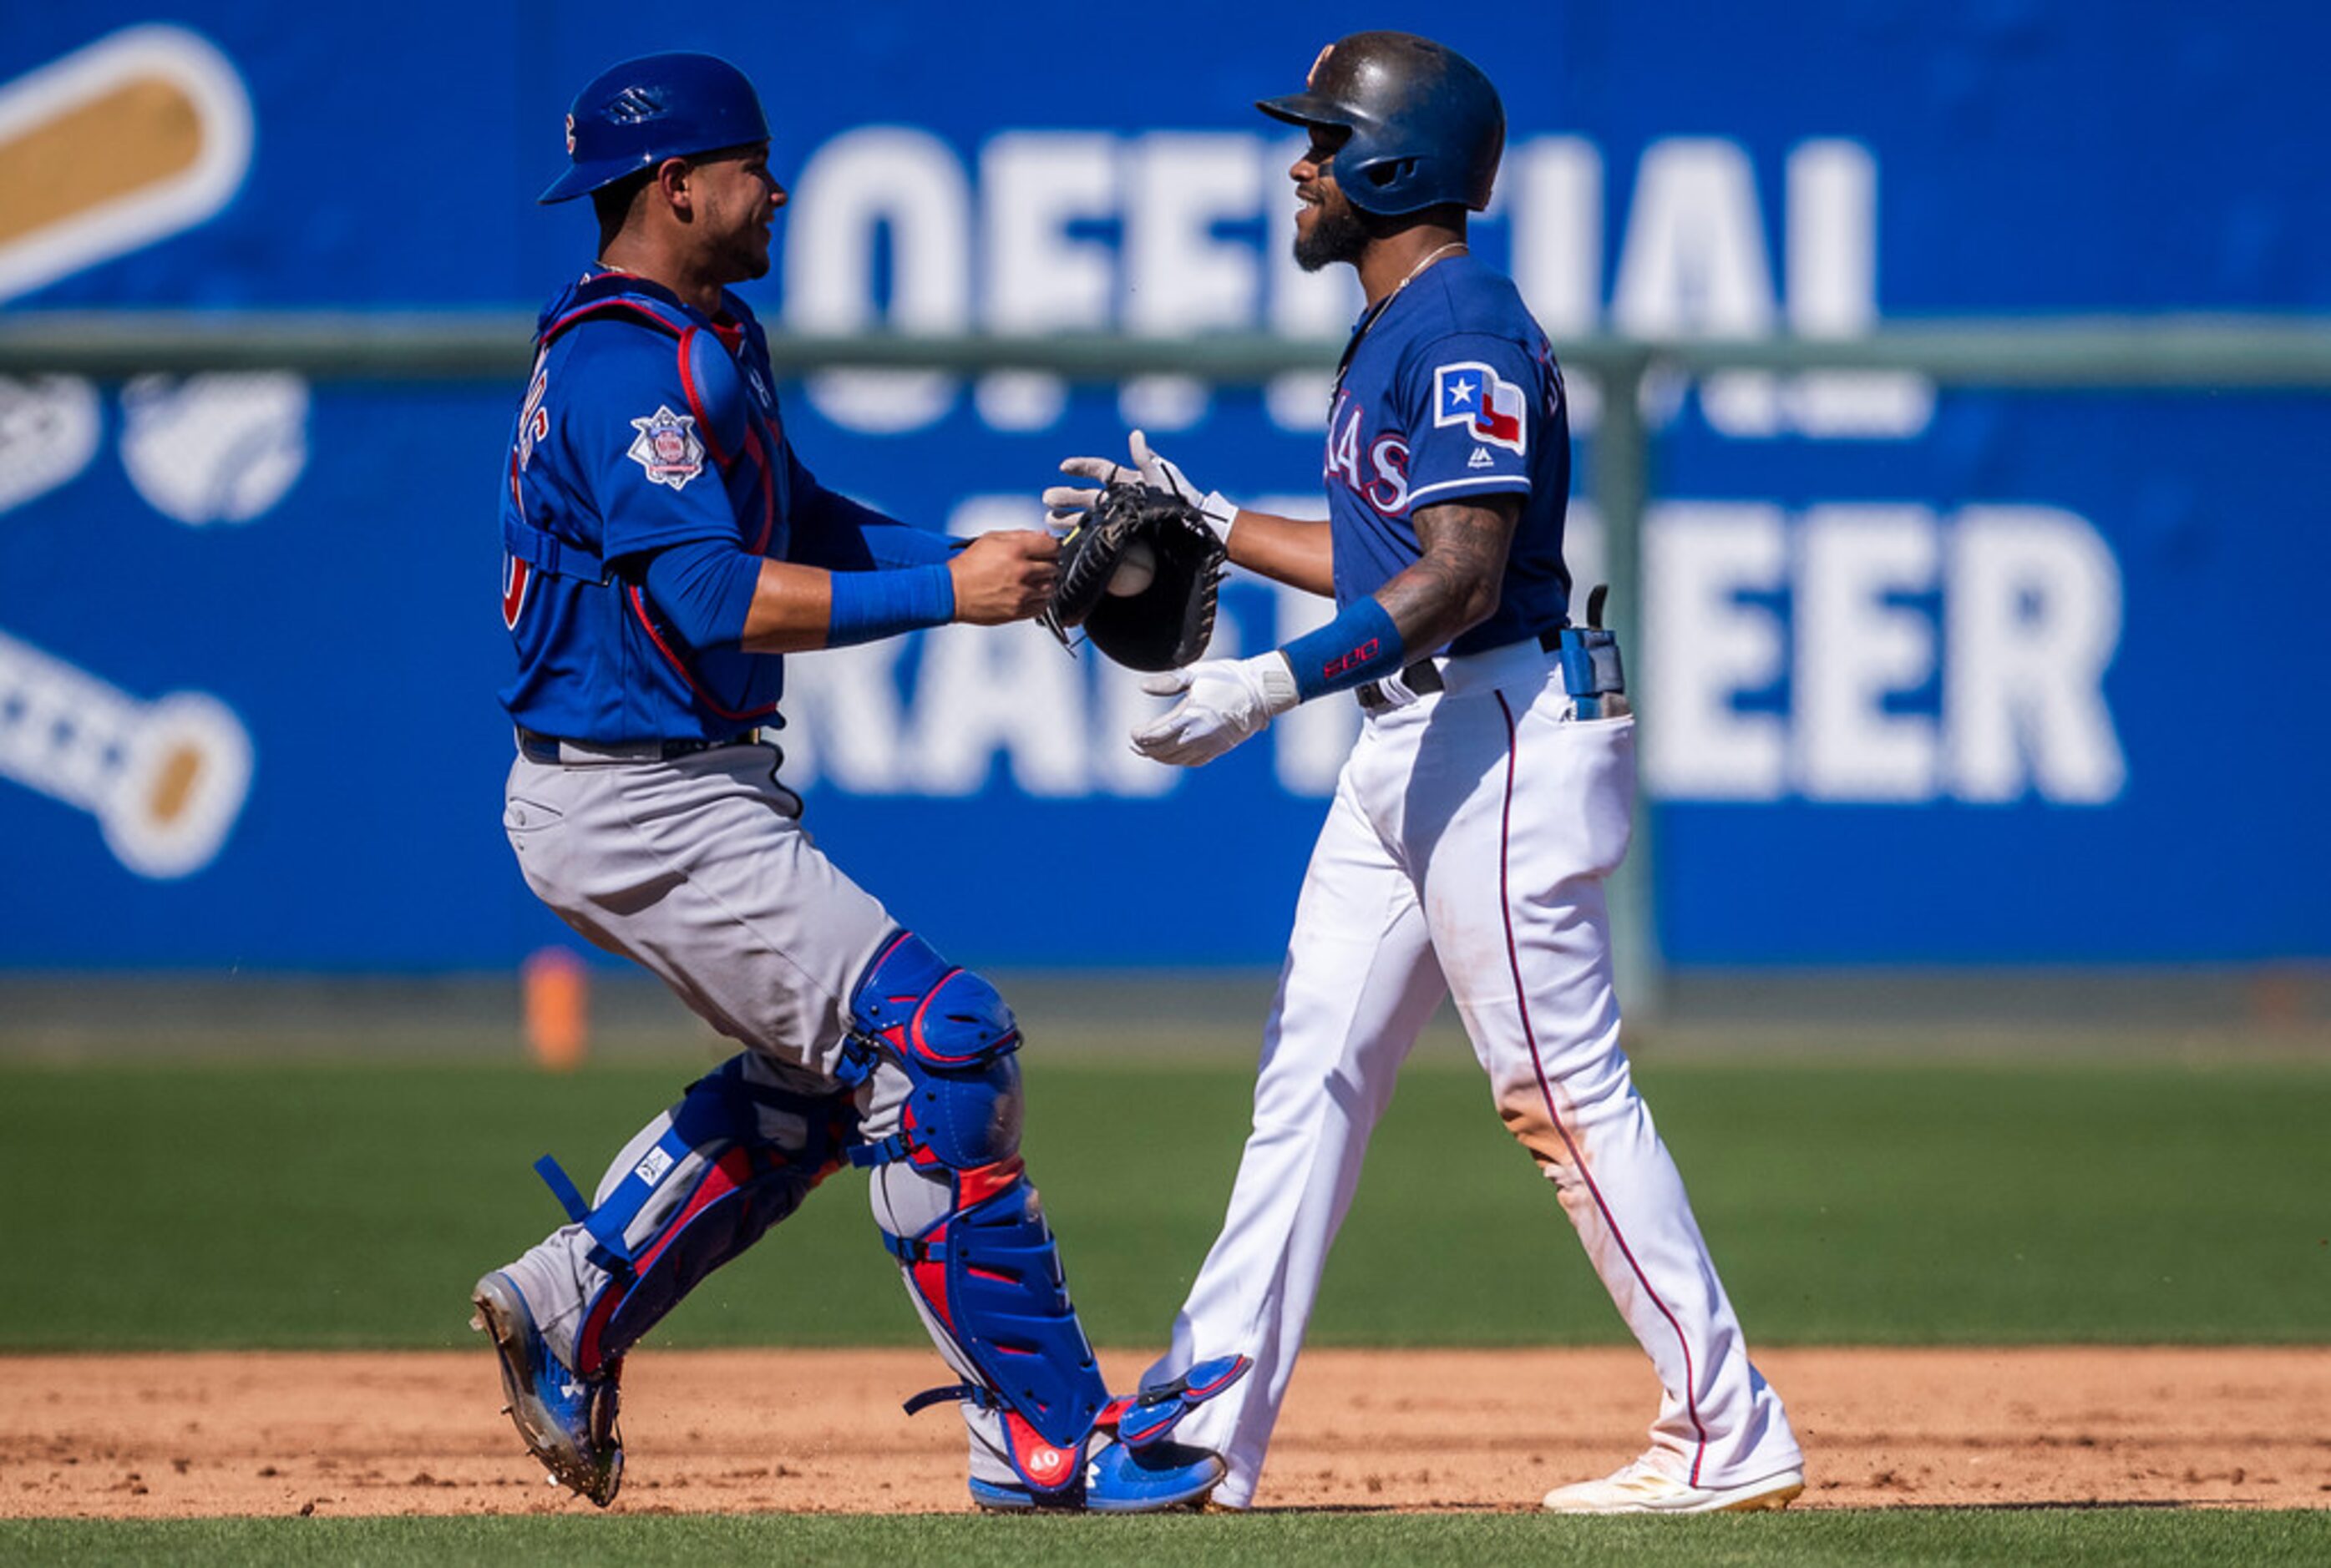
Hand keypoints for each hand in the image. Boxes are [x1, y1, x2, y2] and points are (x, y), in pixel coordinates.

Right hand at [948, 530, 1058, 623]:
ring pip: (1051, 587)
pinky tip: (1028, 594)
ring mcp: (1021, 593)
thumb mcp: (991, 539)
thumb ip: (1020, 535)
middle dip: (1048, 565)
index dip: (1053, 548)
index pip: (1053, 547)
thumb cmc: (968, 566)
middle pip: (1054, 567)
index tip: (1049, 551)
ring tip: (1031, 581)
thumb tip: (1043, 536)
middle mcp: (1022, 571)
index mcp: (1016, 550)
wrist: (952, 592)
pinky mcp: (1018, 611)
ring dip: (1045, 584)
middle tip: (1038, 566)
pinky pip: (1042, 606)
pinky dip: (1039, 600)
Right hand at [1042, 430, 1236, 542]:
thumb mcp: (1163, 475)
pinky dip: (1083, 539)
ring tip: (1049, 521)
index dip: (1081, 467)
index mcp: (1128, 482)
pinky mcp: (1124, 538)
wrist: (1194, 526)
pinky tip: (1068, 543)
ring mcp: (1122, 520)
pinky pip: (1100, 537)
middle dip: (1066, 497)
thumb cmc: (1181, 497)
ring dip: (1068, 518)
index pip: (1099, 471)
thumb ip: (1146, 458)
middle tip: (1047, 499)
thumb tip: (1135, 435)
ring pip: (1088, 517)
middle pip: (1087, 496)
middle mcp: (1121, 500)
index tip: (1063, 468)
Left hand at [1130, 653, 1300, 766]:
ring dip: (1159, 757)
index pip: (1155, 734)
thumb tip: (1142, 687)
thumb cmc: (1228, 678)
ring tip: (1148, 751)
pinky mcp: (1219, 749)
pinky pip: (1193, 761)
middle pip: (1162, 750)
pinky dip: (1178, 761)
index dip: (1140, 736)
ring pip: (1176, 759)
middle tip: (1134, 743)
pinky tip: (1171, 755)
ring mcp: (1209, 744)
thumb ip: (1168, 682)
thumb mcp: (1196, 673)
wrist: (1261, 692)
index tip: (1132, 732)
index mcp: (1190, 715)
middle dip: (1145, 748)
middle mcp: (1198, 734)